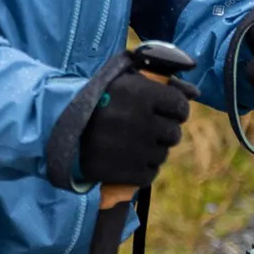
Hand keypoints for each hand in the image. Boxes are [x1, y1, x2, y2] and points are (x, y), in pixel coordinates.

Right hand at [74, 69, 194, 187]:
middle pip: (174, 133)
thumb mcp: (125, 79)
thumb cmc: (97, 99)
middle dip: (162, 131)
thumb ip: (162, 81)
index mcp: (142, 93)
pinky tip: (126, 159)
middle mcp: (141, 120)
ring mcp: (134, 148)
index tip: (163, 111)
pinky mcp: (125, 172)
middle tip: (144, 128)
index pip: (180, 106)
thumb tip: (196, 92)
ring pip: (163, 154)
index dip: (174, 109)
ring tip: (130, 143)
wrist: (56, 127)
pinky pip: (150, 174)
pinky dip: (142, 169)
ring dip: (151, 150)